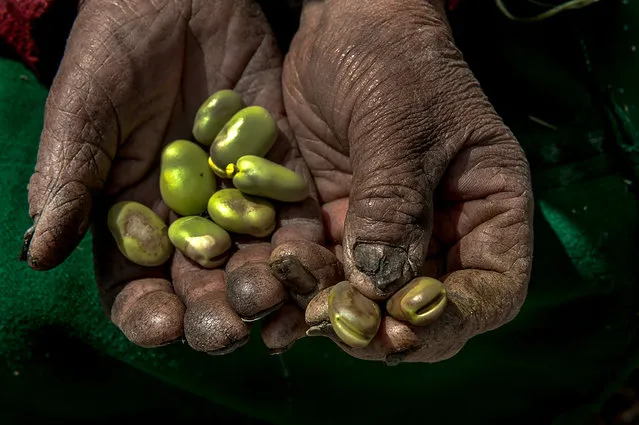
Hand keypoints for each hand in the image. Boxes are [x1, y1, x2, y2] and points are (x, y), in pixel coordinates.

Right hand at [20, 0, 323, 353]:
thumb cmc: (116, 51)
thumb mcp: (84, 112)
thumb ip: (68, 179)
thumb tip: (39, 254)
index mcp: (131, 219)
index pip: (136, 284)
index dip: (145, 310)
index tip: (159, 325)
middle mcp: (187, 222)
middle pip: (200, 284)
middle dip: (211, 312)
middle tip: (225, 330)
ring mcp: (236, 201)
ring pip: (251, 261)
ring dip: (261, 287)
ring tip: (268, 302)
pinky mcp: (279, 174)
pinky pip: (293, 216)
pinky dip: (300, 241)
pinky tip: (307, 261)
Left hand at [274, 0, 533, 362]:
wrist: (346, 22)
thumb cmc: (394, 57)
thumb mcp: (400, 126)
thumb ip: (393, 205)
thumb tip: (380, 287)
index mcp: (488, 207)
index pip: (492, 290)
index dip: (453, 318)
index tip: (403, 321)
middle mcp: (443, 230)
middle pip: (425, 309)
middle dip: (383, 326)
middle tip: (338, 326)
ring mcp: (389, 230)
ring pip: (370, 298)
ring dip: (333, 315)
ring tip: (293, 316)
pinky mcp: (340, 223)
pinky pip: (326, 270)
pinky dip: (301, 287)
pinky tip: (270, 292)